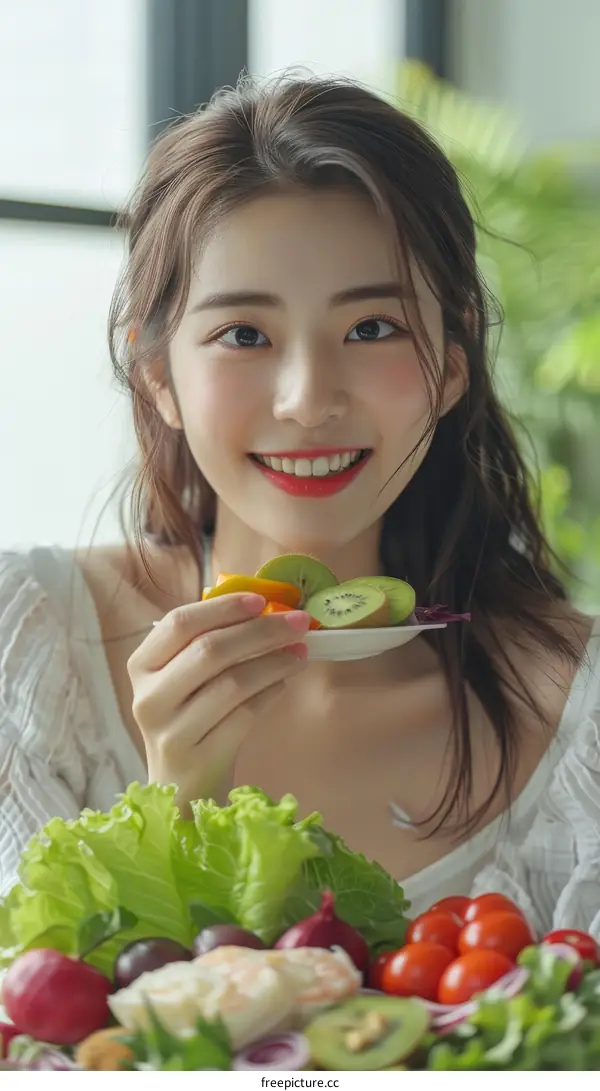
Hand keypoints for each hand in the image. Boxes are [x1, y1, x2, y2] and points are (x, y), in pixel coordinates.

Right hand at [127, 593, 308, 810]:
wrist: (180, 787)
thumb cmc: (190, 719)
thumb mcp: (185, 679)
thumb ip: (209, 644)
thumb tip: (267, 609)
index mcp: (142, 665)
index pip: (180, 623)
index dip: (223, 607)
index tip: (261, 600)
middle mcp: (148, 697)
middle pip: (209, 650)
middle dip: (261, 631)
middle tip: (298, 622)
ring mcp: (170, 731)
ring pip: (231, 683)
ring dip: (273, 662)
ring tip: (300, 653)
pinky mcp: (197, 758)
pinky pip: (244, 716)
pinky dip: (270, 694)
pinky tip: (284, 684)